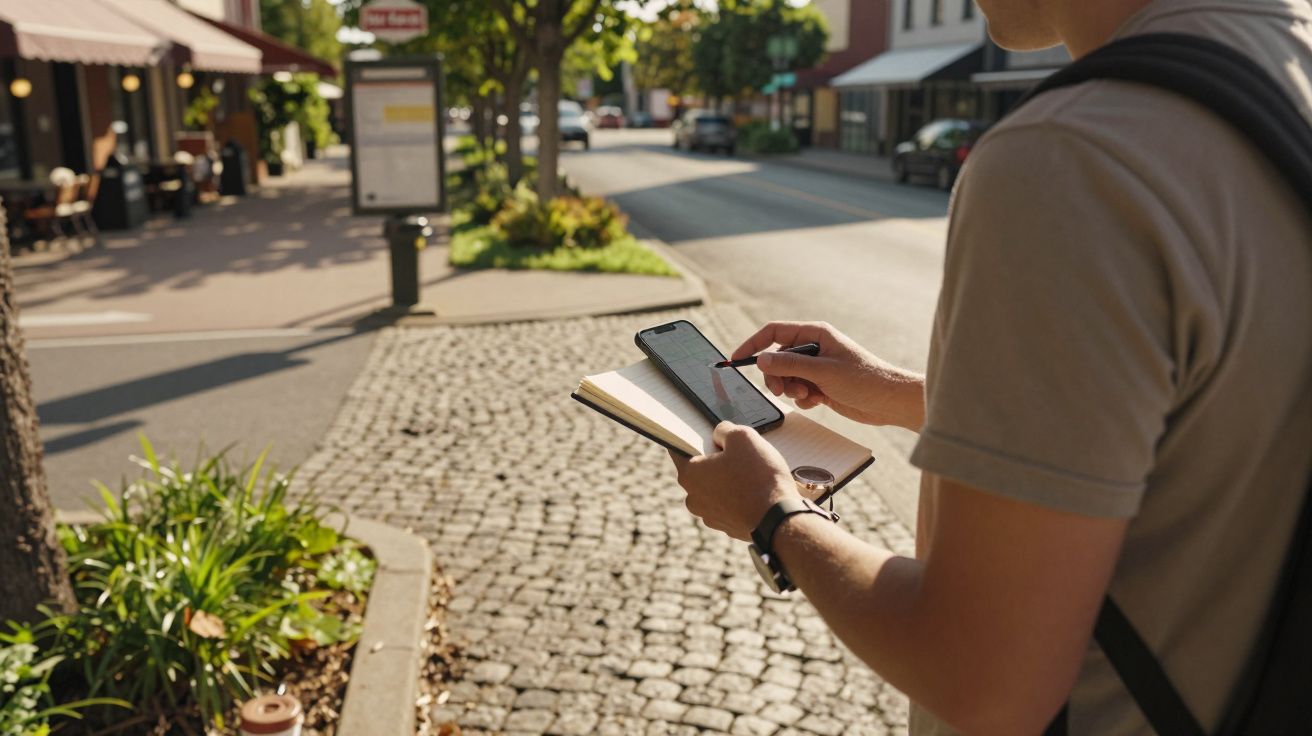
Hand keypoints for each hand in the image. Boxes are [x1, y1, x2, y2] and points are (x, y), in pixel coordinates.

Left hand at [669, 422, 797, 541]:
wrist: (779, 519)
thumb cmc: (758, 476)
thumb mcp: (742, 436)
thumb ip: (724, 430)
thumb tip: (720, 434)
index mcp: (689, 474)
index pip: (680, 449)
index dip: (693, 438)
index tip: (707, 434)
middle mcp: (693, 498)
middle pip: (700, 470)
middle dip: (716, 460)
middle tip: (738, 453)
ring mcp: (710, 516)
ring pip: (715, 488)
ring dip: (728, 479)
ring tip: (751, 473)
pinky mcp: (727, 526)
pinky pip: (729, 504)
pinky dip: (738, 497)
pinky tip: (755, 491)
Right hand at [734, 321, 925, 431]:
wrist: (890, 401)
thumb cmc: (866, 379)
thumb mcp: (824, 371)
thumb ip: (790, 364)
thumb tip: (762, 359)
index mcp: (816, 334)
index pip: (774, 332)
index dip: (753, 344)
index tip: (736, 359)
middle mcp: (815, 348)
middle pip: (777, 358)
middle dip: (776, 375)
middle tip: (782, 390)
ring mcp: (818, 367)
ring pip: (786, 377)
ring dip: (791, 389)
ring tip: (807, 395)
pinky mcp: (822, 385)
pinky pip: (799, 390)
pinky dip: (803, 398)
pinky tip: (818, 401)